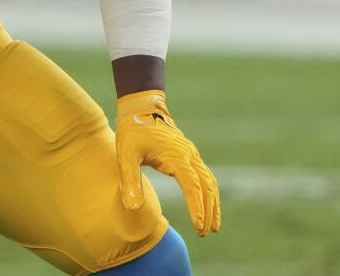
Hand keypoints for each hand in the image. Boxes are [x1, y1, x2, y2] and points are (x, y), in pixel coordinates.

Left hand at [115, 90, 220, 235]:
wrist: (140, 107)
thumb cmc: (132, 131)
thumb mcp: (125, 155)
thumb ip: (130, 180)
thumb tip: (133, 208)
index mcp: (176, 157)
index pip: (192, 186)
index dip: (197, 207)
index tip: (199, 226)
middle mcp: (189, 155)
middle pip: (207, 186)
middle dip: (209, 210)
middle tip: (206, 232)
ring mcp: (191, 153)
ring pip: (210, 181)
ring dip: (213, 203)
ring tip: (213, 225)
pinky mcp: (189, 153)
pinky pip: (205, 175)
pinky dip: (210, 191)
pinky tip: (207, 203)